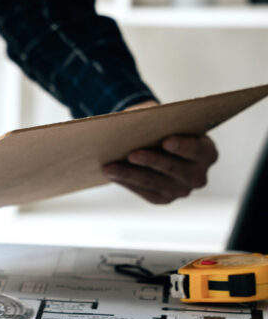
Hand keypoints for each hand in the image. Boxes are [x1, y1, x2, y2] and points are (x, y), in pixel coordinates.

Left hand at [102, 101, 218, 203]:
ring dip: (131, 174)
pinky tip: (111, 174)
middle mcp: (198, 175)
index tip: (166, 140)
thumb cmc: (161, 127)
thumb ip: (157, 119)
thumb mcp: (162, 119)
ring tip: (110, 167)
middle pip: (175, 169)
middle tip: (132, 154)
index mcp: (207, 152)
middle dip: (152, 161)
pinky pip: (144, 191)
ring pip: (155, 183)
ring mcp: (181, 190)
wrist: (155, 143)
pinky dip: (126, 181)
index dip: (183, 146)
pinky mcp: (163, 198)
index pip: (197, 149)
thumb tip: (134, 122)